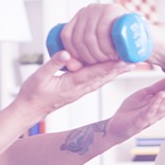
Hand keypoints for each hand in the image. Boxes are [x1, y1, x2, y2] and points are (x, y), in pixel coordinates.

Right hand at [14, 50, 131, 121]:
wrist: (30, 110)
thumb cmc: (32, 94)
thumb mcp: (39, 77)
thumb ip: (53, 64)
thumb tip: (68, 53)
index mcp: (71, 84)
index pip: (94, 73)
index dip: (110, 65)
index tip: (123, 59)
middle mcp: (79, 89)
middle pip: (103, 77)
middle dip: (118, 68)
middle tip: (134, 60)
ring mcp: (79, 91)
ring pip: (101, 80)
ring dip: (115, 72)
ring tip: (128, 64)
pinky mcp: (77, 90)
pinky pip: (94, 81)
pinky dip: (105, 75)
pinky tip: (111, 70)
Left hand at [57, 4, 126, 71]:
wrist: (143, 38)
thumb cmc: (118, 47)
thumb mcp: (97, 51)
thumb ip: (82, 58)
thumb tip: (70, 66)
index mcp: (80, 17)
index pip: (66, 35)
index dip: (72, 53)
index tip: (85, 63)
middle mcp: (88, 10)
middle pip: (78, 37)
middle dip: (88, 57)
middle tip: (101, 63)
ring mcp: (100, 8)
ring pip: (89, 37)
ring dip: (98, 54)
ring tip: (108, 59)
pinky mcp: (112, 10)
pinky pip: (101, 31)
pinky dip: (106, 47)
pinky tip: (112, 54)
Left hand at [105, 77, 164, 141]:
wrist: (116, 125)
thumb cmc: (133, 110)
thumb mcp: (147, 94)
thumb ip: (160, 86)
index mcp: (164, 103)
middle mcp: (161, 110)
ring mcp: (152, 115)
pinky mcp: (141, 120)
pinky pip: (150, 110)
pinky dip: (156, 102)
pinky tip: (162, 95)